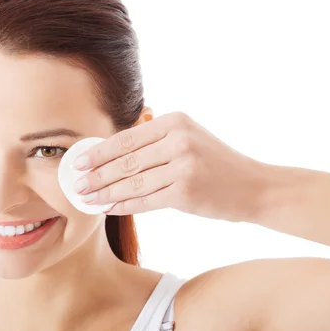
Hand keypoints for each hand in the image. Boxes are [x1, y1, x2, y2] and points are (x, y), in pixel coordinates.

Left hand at [71, 112, 269, 221]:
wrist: (254, 186)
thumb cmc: (217, 163)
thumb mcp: (190, 137)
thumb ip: (157, 139)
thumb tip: (113, 150)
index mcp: (175, 122)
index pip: (127, 137)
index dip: (100, 151)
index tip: (79, 161)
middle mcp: (178, 140)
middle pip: (126, 160)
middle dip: (97, 174)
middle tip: (76, 184)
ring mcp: (182, 166)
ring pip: (132, 182)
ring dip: (105, 193)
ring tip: (86, 199)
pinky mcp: (185, 192)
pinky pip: (145, 201)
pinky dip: (123, 205)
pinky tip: (107, 208)